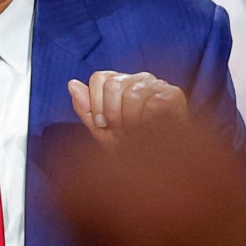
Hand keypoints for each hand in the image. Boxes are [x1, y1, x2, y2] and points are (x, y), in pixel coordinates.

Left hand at [68, 71, 187, 144]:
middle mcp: (139, 79)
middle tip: (123, 132)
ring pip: (131, 95)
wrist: (159, 168)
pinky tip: (154, 130)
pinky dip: (149, 123)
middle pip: (113, 84)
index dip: (96, 103)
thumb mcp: (102, 132)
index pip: (99, 77)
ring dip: (131, 122)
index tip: (103, 125)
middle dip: (113, 115)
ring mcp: (157, 85)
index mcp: (121, 83)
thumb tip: (71, 83)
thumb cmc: (132, 150)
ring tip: (139, 133)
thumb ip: (86, 109)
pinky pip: (152, 103)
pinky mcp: (173, 95)